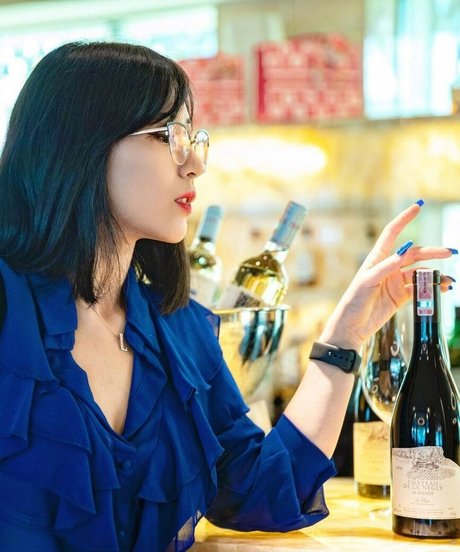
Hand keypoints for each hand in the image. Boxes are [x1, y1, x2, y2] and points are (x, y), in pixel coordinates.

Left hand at [320, 201, 455, 350]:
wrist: (352, 327)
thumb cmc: (353, 303)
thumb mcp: (365, 284)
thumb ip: (383, 269)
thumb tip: (401, 253)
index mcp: (376, 259)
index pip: (392, 233)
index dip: (404, 219)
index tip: (418, 206)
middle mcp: (388, 267)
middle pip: (414, 254)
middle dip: (432, 252)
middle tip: (449, 253)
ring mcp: (395, 281)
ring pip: (420, 272)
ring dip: (435, 274)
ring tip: (449, 281)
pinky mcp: (400, 296)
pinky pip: (420, 288)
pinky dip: (432, 288)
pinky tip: (443, 289)